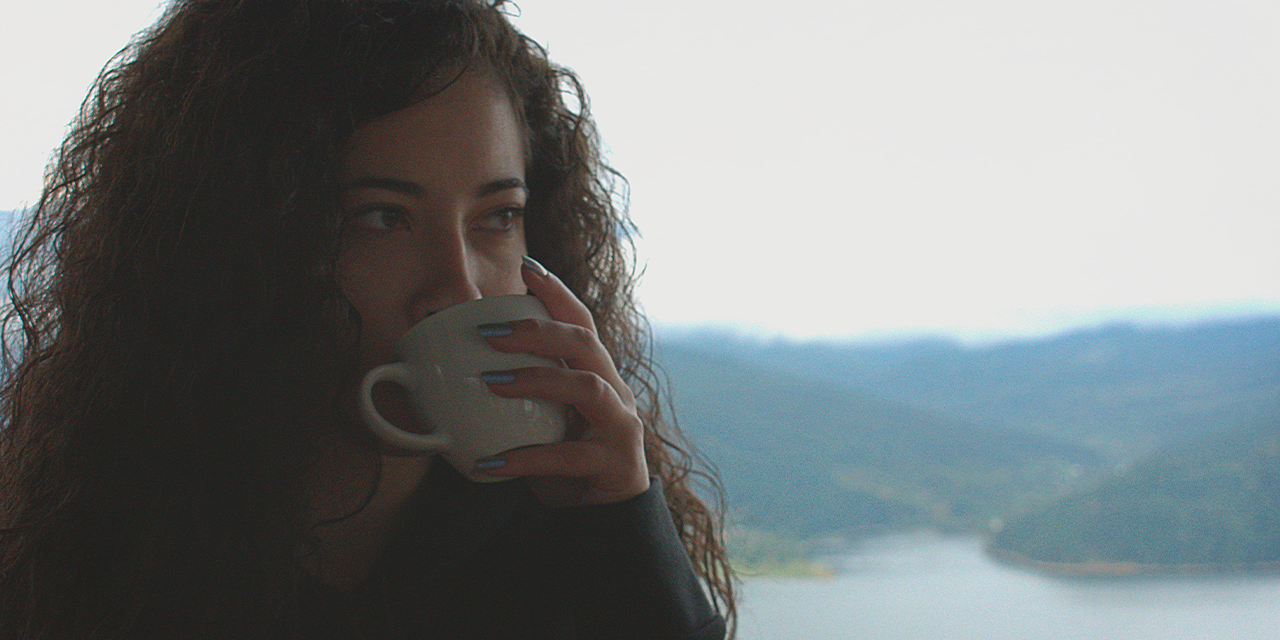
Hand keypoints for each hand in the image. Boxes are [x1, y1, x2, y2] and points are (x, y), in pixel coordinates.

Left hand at [475, 256, 649, 505]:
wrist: (602, 520)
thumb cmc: (564, 463)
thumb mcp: (539, 422)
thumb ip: (511, 397)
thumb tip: (444, 376)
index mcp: (596, 374)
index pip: (580, 322)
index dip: (557, 292)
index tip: (527, 267)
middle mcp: (614, 393)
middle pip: (586, 343)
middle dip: (538, 331)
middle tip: (488, 334)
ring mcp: (620, 427)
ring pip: (588, 387)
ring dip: (537, 379)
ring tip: (491, 383)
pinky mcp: (614, 465)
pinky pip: (568, 456)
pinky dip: (525, 458)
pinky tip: (489, 463)